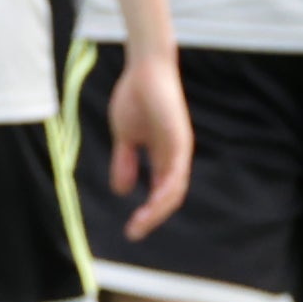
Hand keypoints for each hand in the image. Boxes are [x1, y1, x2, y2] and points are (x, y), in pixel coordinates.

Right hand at [103, 48, 192, 238]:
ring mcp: (179, 149)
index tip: (130, 230)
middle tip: (134, 233)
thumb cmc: (136, 97)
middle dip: (152, 218)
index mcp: (164, 157)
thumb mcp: (125, 137)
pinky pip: (175, 172)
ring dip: (157, 210)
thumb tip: (123, 191)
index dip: (148, 213)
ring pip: (174, 190)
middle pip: (169, 198)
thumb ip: (124, 162)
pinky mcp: (179, 139)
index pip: (161, 194)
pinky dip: (165, 190)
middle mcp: (175, 157)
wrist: (144, 68)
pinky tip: (154, 203)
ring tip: (140, 224)